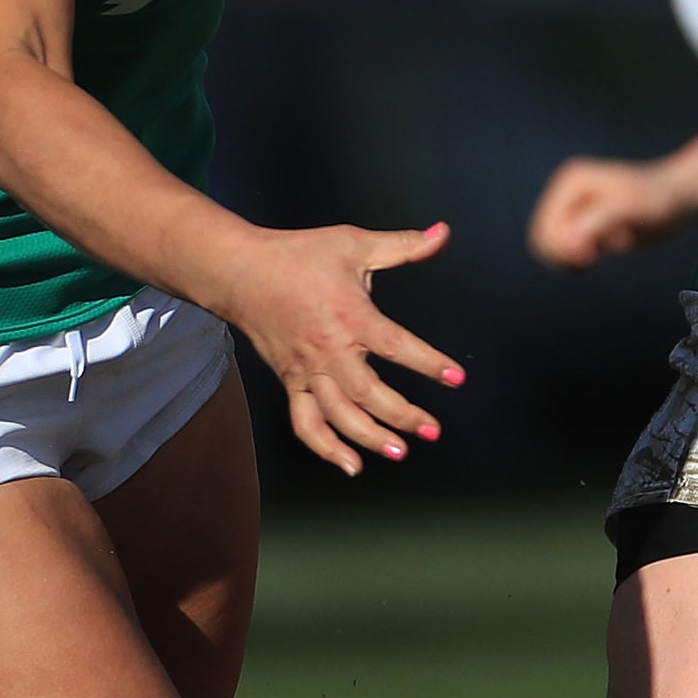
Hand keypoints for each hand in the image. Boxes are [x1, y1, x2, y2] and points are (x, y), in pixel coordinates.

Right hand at [214, 219, 463, 475]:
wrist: (240, 272)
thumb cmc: (299, 256)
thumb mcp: (354, 243)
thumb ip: (403, 245)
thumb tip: (442, 233)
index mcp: (350, 317)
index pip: (396, 346)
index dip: (429, 363)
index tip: (456, 378)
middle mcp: (328, 350)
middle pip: (368, 394)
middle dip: (403, 416)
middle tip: (433, 430)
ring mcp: (306, 370)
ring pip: (338, 415)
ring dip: (369, 438)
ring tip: (399, 452)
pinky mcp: (290, 381)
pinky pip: (305, 423)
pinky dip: (326, 447)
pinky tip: (351, 465)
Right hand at [527, 155, 688, 267]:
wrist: (680, 199)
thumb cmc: (659, 200)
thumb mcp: (630, 209)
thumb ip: (596, 223)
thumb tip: (570, 242)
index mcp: (571, 182)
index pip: (546, 229)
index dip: (564, 250)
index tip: (594, 255)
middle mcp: (565, 193)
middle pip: (542, 240)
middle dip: (569, 255)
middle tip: (599, 254)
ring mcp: (571, 208)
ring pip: (551, 249)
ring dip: (576, 259)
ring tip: (605, 250)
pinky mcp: (581, 224)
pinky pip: (565, 252)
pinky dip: (581, 260)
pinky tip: (605, 252)